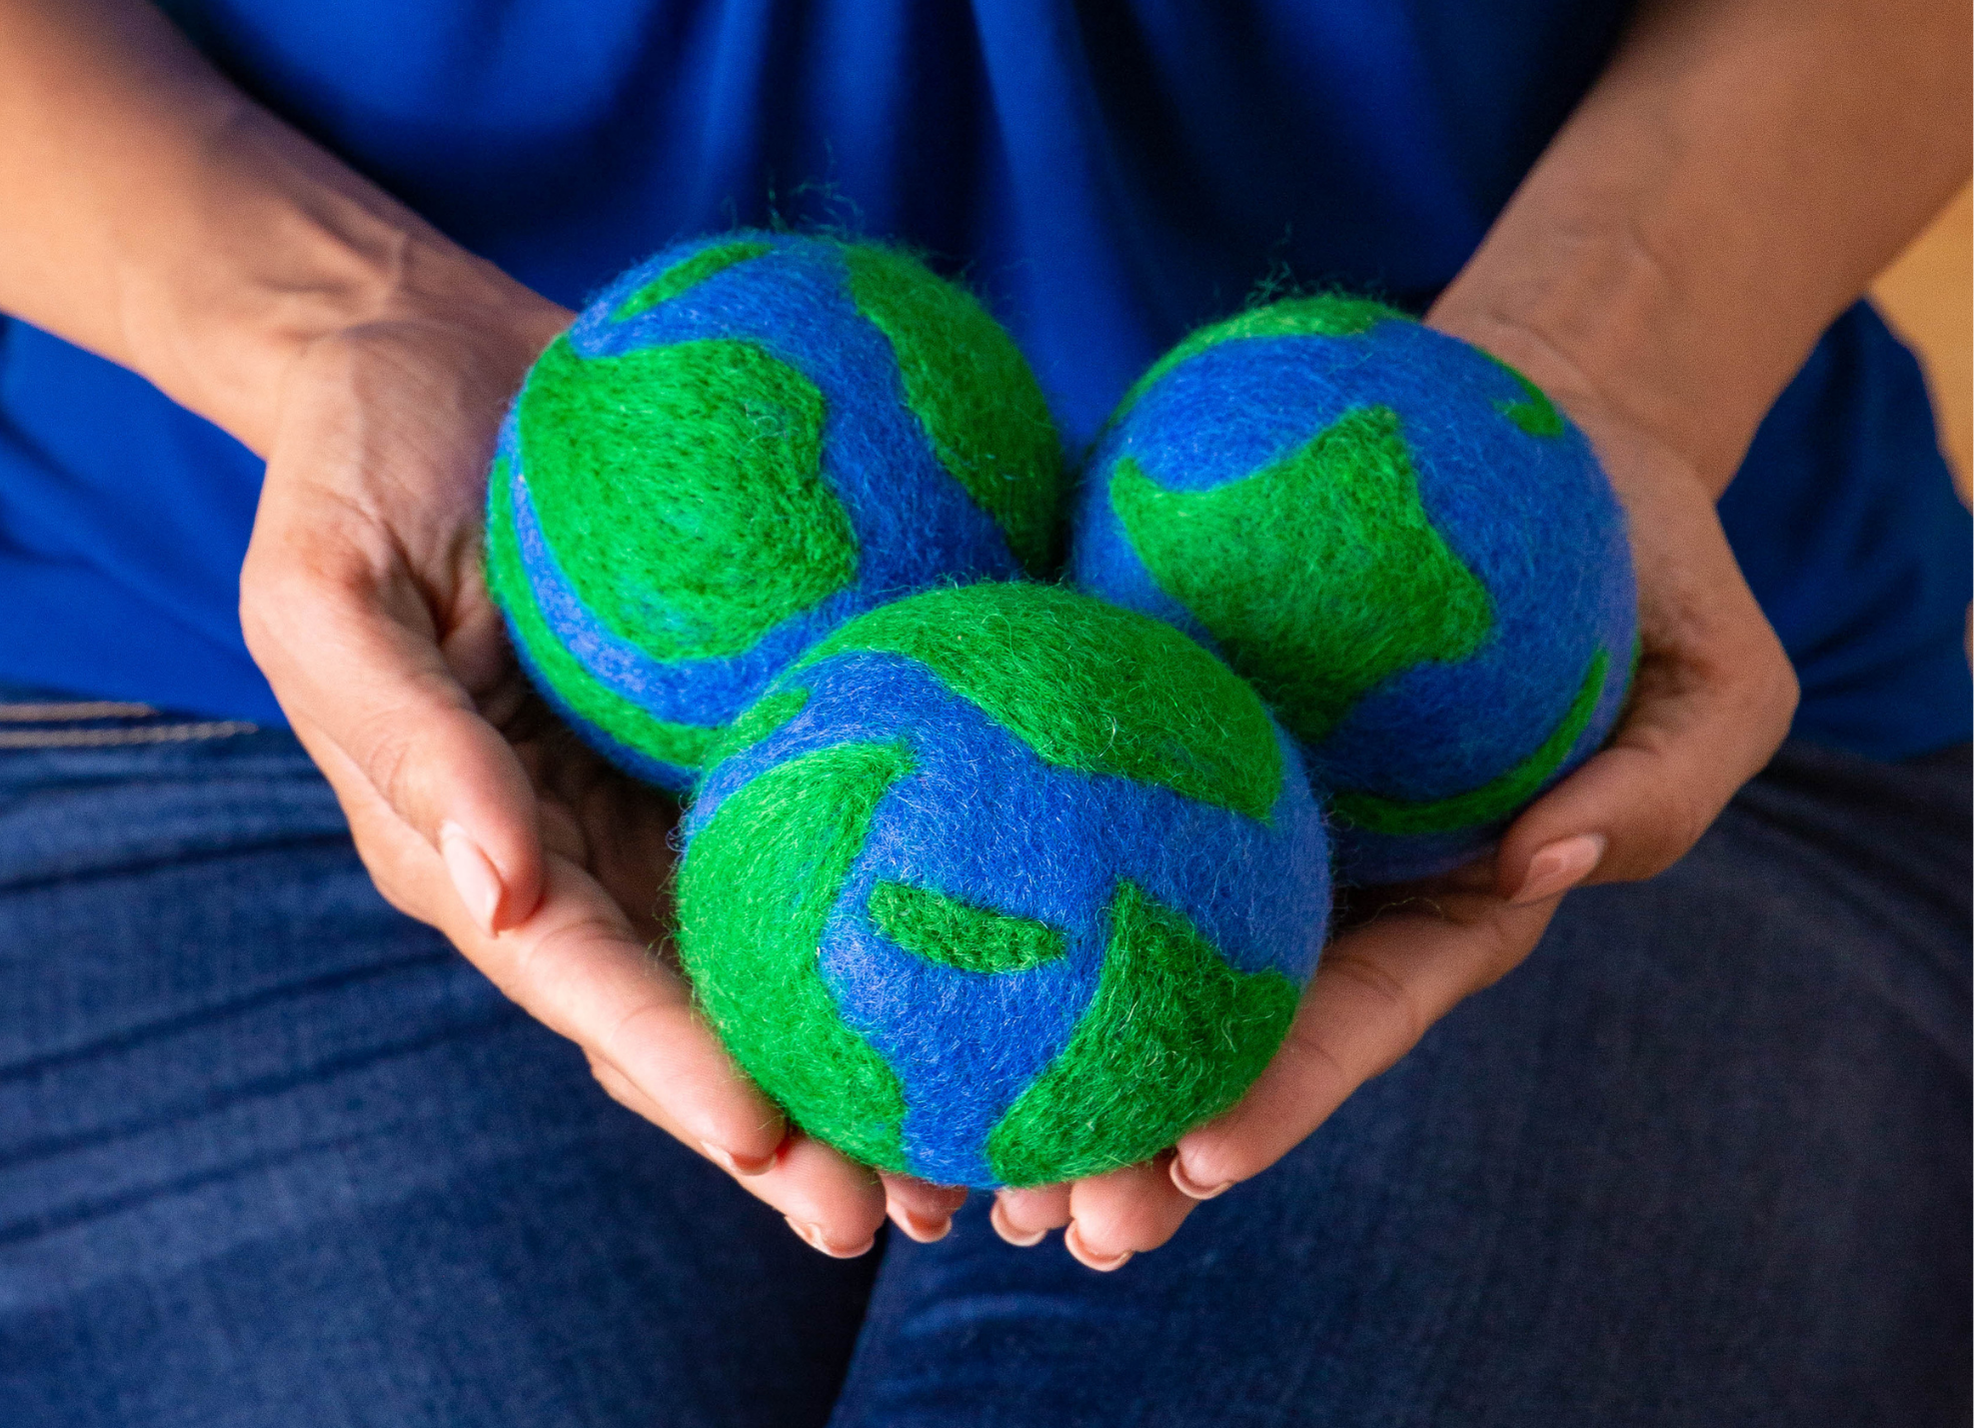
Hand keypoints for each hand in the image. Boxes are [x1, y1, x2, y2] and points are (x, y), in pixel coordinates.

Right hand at [239, 254, 962, 1256]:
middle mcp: (604, 847)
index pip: (587, 985)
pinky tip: (1039, 914)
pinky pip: (851, 790)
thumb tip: (502, 895)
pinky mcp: (763, 710)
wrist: (433, 350)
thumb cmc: (353, 470)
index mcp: (493, 852)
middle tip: (919, 1207)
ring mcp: (689, 786)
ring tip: (1011, 1132)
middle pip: (715, 1003)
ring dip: (897, 1039)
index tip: (768, 1149)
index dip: (675, 1071)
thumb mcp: (327, 596)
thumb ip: (405, 744)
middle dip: (810, 1119)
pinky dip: (929, 864)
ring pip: (800, 934)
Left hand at [990, 378, 1799, 1270]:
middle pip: (1217, 1016)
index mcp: (1437, 899)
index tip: (1200, 1163)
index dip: (1283, 1093)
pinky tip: (894, 885)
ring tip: (939, 1133)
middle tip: (1040, 1210)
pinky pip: (1077, 764)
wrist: (1538, 430)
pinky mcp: (1166, 697)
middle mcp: (1320, 869)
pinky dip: (1003, 839)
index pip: (1356, 1017)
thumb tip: (1540, 859)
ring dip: (1038, 1038)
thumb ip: (1656, 786)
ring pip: (1122, 929)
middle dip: (1134, 1128)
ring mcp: (1231, 792)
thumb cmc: (1650, 568)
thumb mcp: (1718, 679)